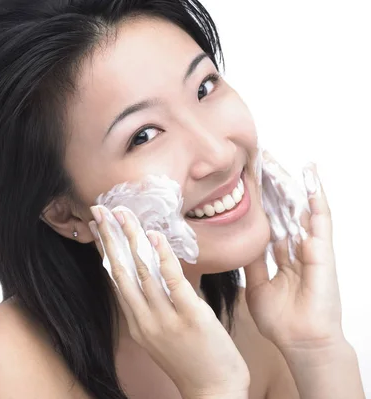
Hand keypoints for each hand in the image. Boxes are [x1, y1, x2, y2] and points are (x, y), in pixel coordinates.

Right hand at [90, 205, 249, 398]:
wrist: (214, 391)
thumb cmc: (191, 360)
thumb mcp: (162, 335)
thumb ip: (154, 306)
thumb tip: (152, 275)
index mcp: (137, 323)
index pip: (116, 279)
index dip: (105, 250)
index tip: (98, 227)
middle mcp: (144, 320)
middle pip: (121, 271)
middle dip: (109, 238)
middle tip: (99, 211)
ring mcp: (165, 319)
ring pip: (142, 272)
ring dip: (131, 239)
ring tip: (123, 215)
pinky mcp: (190, 317)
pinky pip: (172, 282)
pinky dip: (162, 257)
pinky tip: (154, 237)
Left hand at [244, 159, 343, 351]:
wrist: (302, 341)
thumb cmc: (282, 320)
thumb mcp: (257, 286)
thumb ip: (253, 262)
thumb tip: (241, 244)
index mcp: (282, 256)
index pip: (270, 220)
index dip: (260, 201)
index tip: (246, 180)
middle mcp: (297, 248)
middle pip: (283, 209)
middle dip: (271, 185)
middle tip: (258, 161)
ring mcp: (311, 247)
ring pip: (299, 207)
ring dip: (288, 184)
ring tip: (275, 161)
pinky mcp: (323, 250)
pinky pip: (321, 219)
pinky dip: (316, 197)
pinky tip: (310, 177)